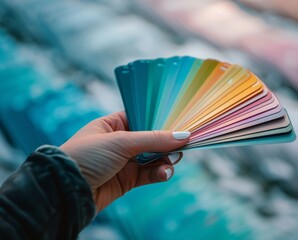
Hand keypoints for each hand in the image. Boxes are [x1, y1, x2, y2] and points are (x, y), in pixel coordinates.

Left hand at [60, 112, 189, 211]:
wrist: (65, 190)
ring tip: (172, 161)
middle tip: (182, 145)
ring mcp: (124, 162)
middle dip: (166, 143)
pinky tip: (164, 173)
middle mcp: (119, 142)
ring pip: (153, 158)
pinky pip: (149, 174)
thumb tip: (183, 136)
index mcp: (112, 125)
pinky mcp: (127, 180)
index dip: (160, 121)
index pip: (142, 118)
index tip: (179, 124)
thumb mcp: (120, 142)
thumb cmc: (86, 156)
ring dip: (166, 159)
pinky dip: (159, 173)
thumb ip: (153, 139)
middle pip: (151, 139)